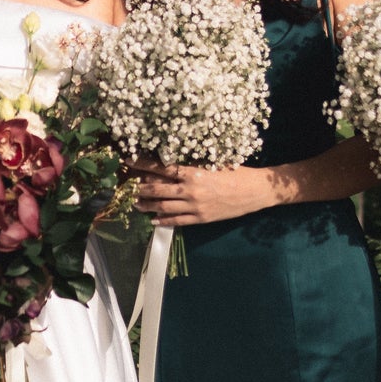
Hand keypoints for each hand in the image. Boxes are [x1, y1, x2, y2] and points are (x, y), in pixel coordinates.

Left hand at [130, 160, 271, 226]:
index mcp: (193, 172)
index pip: (161, 168)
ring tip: (135, 203)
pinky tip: (153, 220)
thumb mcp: (212, 162)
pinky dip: (163, 220)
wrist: (253, 191)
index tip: (129, 161)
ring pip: (164, 206)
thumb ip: (191, 164)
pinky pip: (177, 221)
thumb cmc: (235, 172)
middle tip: (127, 186)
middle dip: (140, 187)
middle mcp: (190, 190)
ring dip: (147, 205)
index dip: (143, 164)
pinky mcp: (200, 218)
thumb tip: (170, 161)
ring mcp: (195, 206)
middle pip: (157, 189)